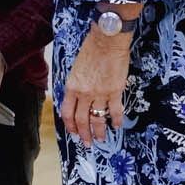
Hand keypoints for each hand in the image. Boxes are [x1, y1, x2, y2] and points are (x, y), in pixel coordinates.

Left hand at [60, 24, 131, 145]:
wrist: (106, 41)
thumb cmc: (91, 50)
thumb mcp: (76, 69)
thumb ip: (76, 85)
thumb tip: (77, 98)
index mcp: (72, 87)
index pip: (67, 112)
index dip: (70, 125)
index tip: (73, 132)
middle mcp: (83, 93)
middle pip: (81, 120)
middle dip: (84, 134)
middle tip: (87, 143)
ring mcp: (99, 94)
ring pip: (97, 119)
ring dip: (98, 132)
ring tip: (101, 139)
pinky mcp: (114, 91)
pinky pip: (115, 111)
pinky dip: (116, 120)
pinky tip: (117, 126)